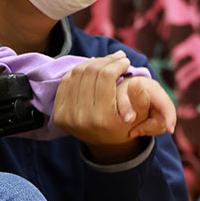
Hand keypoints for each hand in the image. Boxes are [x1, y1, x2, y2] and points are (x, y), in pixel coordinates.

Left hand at [53, 53, 175, 163]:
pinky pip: (66, 81)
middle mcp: (82, 118)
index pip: (106, 77)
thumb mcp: (140, 116)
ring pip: (77, 74)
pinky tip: (91, 68)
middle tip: (117, 57)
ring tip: (106, 61)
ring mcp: (67, 116)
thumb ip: (141, 99)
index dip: (116, 64)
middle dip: (105, 60)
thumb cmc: (125, 126)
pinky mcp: (58, 113)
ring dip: (92, 63)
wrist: (105, 144)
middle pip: (90, 73)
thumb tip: (136, 83)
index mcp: (103, 118)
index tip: (126, 60)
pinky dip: (79, 71)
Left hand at [118, 75, 176, 138]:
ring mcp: (163, 106)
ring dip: (146, 129)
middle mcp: (161, 96)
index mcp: (152, 87)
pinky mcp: (161, 115)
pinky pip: (158, 127)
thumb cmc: (122, 93)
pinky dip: (147, 130)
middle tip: (131, 132)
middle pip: (164, 117)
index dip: (169, 116)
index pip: (165, 103)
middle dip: (148, 127)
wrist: (125, 93)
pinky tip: (136, 129)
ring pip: (162, 124)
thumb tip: (130, 119)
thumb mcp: (120, 96)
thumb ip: (125, 105)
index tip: (169, 130)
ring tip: (131, 131)